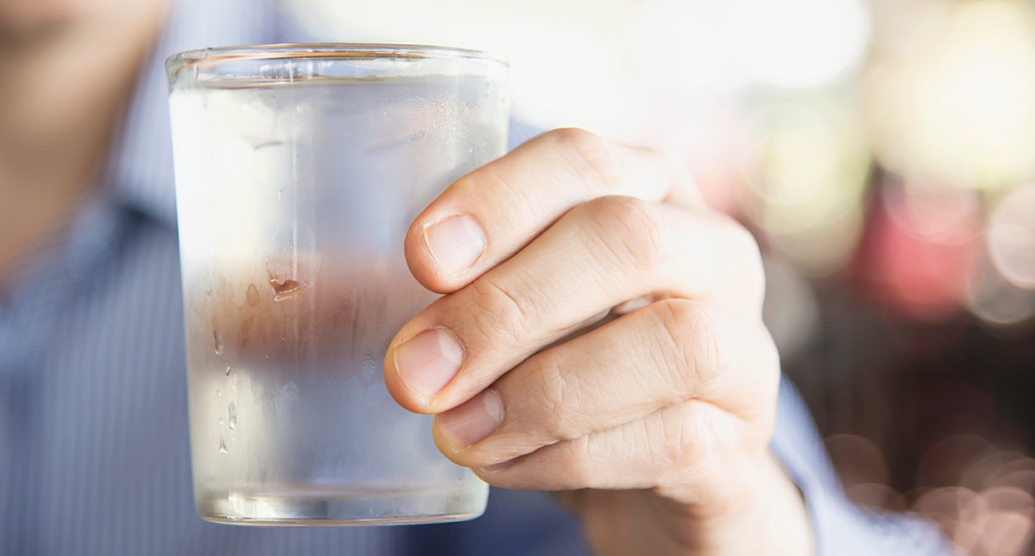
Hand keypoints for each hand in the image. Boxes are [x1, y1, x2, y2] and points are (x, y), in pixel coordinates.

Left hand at [383, 129, 812, 554]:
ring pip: (673, 342)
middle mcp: (713, 258)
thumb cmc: (568, 373)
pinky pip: (676, 439)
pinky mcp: (743, 446)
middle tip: (413, 374)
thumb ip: (436, 295)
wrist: (660, 484)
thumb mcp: (512, 317)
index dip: (500, 198)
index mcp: (649, 196)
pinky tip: (507, 468)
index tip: (421, 259)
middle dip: (506, 306)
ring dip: (544, 391)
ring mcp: (744, 352)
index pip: (584, 159)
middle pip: (628, 238)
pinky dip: (572, 459)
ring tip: (456, 434)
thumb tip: (290, 305)